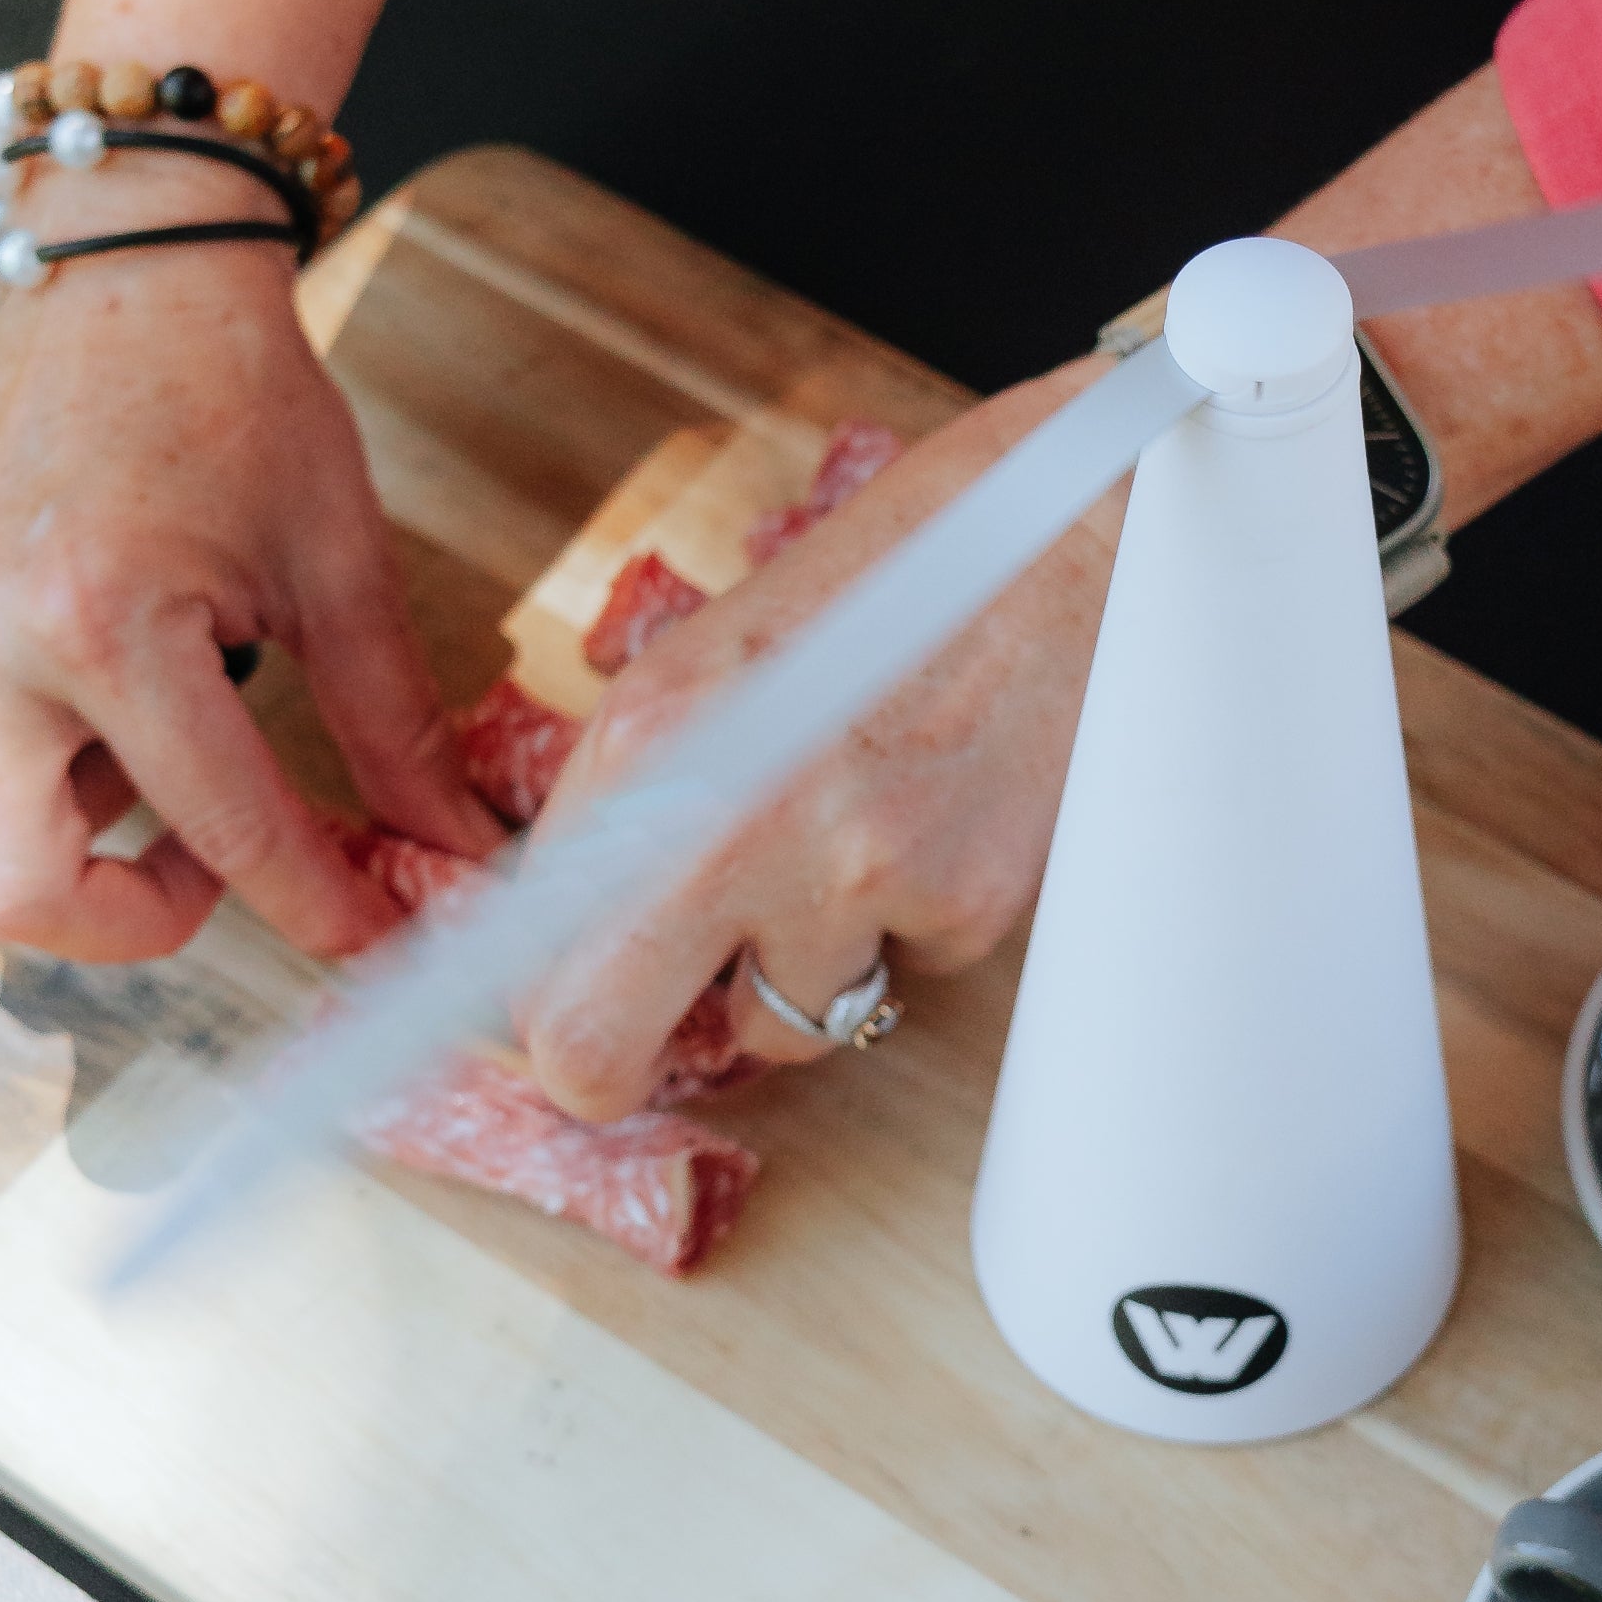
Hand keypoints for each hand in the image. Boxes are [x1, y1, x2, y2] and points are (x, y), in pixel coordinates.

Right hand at [0, 229, 497, 965]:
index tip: (363, 940)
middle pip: (19, 895)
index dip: (306, 904)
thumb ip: (394, 725)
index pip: (218, 828)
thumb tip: (450, 850)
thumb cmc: (241, 395)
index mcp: (104, 620)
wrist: (124, 261)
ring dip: (89, 803)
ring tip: (169, 700)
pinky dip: (44, 732)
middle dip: (129, 919)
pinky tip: (104, 647)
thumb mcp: (339, 564)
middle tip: (208, 870)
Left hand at [515, 366, 1116, 1115]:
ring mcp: (851, 870)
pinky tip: (946, 818)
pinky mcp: (962, 902)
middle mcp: (731, 817)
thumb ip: (641, 797)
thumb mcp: (717, 663)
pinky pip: (911, 969)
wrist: (1072, 532)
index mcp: (647, 743)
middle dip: (611, 1068)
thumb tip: (580, 926)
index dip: (542, 1016)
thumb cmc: (899, 577)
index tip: (559, 1025)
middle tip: (645, 1047)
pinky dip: (922, 920)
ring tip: (856, 848)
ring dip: (808, 969)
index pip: (530, 964)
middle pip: (598, 1045)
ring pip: (786, 1022)